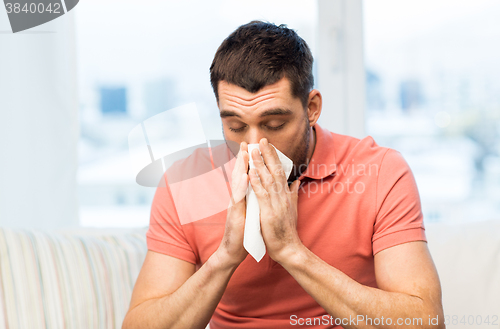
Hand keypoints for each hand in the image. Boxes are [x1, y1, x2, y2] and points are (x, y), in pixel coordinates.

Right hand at [215, 142, 248, 267]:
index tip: (254, 147)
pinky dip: (241, 187)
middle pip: (239, 175)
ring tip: (245, 153)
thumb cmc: (244, 231)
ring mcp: (234, 205)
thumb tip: (260, 191)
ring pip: (237, 183)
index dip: (249, 162)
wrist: (233, 250)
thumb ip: (254, 200)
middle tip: (246, 143)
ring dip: (241, 168)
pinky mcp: (235, 214)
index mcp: (243, 197)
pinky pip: (238, 198)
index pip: (246, 176)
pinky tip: (245, 177)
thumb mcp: (251, 212)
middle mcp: (237, 198)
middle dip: (242, 159)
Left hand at [248, 138, 302, 263]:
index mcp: (285, 194)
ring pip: (268, 179)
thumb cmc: (287, 230)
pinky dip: (256, 182)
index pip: (279, 171)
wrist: (289, 249)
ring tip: (254, 150)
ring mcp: (276, 203)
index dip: (273, 157)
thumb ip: (293, 194)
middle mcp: (282, 196)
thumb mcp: (292, 209)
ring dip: (260, 164)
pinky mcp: (269, 212)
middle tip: (261, 139)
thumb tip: (295, 181)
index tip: (267, 144)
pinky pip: (262, 194)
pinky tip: (251, 172)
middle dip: (268, 154)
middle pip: (275, 170)